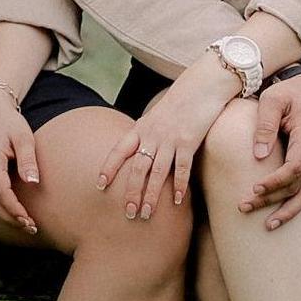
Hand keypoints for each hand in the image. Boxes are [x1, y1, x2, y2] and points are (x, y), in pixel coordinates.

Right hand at [0, 86, 41, 235]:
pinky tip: (12, 214)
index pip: (2, 193)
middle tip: (31, 228)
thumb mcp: (24, 136)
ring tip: (25, 224)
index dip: (15, 210)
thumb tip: (33, 182)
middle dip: (11, 219)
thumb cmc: (9, 123)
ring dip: (4, 217)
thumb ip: (27, 160)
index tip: (30, 220)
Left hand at [97, 59, 233, 221]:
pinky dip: (178, 186)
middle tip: (127, 213)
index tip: (99, 185)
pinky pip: (181, 168)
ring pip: (156, 173)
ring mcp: (170, 139)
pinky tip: (176, 201)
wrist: (201, 86)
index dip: (108, 168)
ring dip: (150, 196)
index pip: (119, 150)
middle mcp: (152, 135)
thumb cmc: (179, 103)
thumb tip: (137, 154)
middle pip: (137, 168)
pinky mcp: (189, 142)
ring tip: (146, 214)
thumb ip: (145, 134)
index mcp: (141, 128)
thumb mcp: (155, 116)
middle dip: (130, 192)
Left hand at [241, 72, 300, 229]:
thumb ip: (265, 124)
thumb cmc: (288, 94)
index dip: (276, 181)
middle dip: (271, 199)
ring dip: (289, 211)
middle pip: (297, 185)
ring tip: (269, 225)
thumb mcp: (272, 99)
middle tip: (244, 207)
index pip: (294, 167)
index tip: (255, 188)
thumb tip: (258, 155)